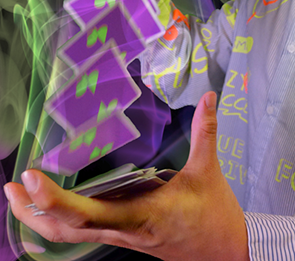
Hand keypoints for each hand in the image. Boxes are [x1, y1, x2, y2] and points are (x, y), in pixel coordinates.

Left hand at [3, 92, 249, 260]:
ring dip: (41, 219)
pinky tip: (56, 209)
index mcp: (144, 215)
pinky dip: (62, 223)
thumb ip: (206, 132)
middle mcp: (127, 231)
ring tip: (20, 197)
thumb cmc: (215, 213)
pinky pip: (86, 235)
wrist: (225, 249)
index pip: (87, 215)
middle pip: (66, 231)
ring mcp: (125, 238)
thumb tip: (209, 97)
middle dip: (33, 211)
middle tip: (11, 185)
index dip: (54, 200)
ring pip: (72, 237)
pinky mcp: (127, 238)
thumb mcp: (209, 171)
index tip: (29, 178)